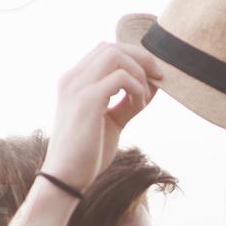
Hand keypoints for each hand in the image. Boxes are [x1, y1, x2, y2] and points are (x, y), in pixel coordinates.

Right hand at [42, 42, 163, 192]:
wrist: (66, 178)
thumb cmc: (87, 154)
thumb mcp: (112, 122)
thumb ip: (128, 103)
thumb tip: (152, 87)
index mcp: (74, 81)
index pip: (105, 51)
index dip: (133, 57)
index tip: (152, 77)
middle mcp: (72, 78)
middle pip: (111, 47)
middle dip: (141, 58)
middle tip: (159, 78)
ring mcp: (77, 87)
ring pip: (115, 55)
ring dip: (139, 72)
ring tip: (144, 97)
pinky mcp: (87, 100)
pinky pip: (121, 78)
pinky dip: (137, 89)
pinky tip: (138, 107)